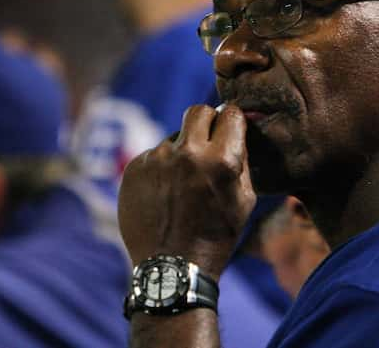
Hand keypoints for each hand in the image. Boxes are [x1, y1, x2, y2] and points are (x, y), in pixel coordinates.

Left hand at [118, 104, 256, 278]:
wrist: (172, 267)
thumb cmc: (216, 235)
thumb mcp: (244, 199)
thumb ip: (241, 159)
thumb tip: (236, 127)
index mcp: (221, 160)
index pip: (230, 114)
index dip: (232, 121)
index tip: (230, 128)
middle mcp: (187, 153)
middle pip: (198, 111)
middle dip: (207, 121)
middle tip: (208, 142)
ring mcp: (157, 159)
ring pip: (175, 137)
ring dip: (182, 152)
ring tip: (183, 186)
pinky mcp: (134, 167)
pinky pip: (154, 155)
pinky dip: (161, 168)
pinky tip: (164, 194)